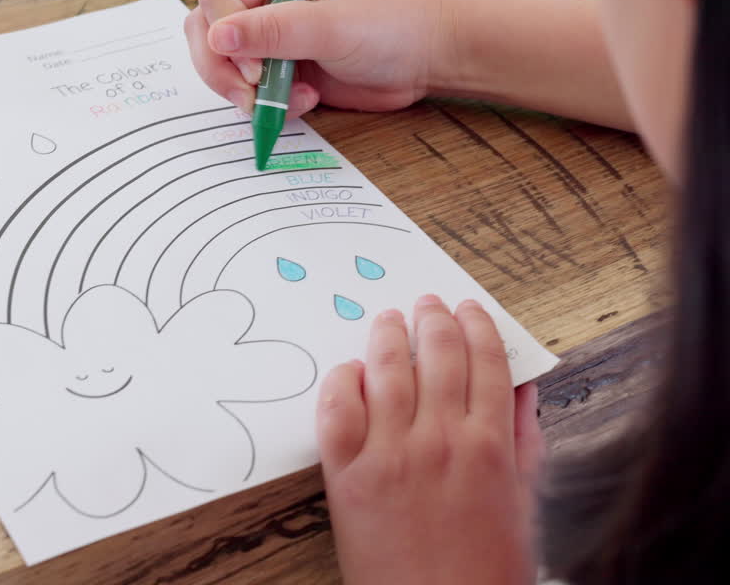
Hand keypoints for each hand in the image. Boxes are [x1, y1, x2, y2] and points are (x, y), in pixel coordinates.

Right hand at [184, 0, 449, 116]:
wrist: (428, 58)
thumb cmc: (389, 24)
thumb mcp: (329, 26)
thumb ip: (273, 31)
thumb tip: (216, 36)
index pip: (217, 1)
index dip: (224, 37)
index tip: (251, 69)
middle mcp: (263, 4)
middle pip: (207, 35)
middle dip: (222, 71)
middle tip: (251, 96)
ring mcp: (269, 41)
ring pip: (222, 68)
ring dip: (245, 93)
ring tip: (286, 102)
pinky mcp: (280, 73)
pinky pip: (249, 93)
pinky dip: (267, 106)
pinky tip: (305, 102)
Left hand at [317, 295, 543, 584]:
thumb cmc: (484, 570)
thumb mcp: (523, 504)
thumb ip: (523, 442)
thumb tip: (523, 391)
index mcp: (490, 445)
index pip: (487, 362)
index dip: (478, 327)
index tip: (469, 309)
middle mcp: (440, 439)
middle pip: (438, 355)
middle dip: (434, 320)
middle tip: (427, 303)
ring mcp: (390, 453)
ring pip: (387, 370)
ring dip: (388, 336)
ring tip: (387, 319)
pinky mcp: (347, 474)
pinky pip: (337, 408)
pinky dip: (343, 380)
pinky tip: (349, 369)